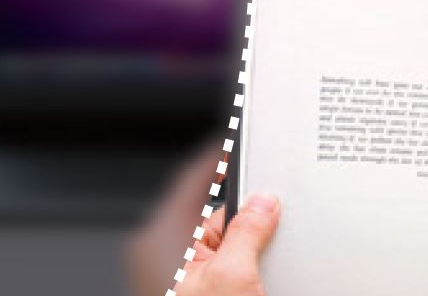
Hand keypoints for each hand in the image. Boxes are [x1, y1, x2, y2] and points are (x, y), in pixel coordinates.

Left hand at [127, 149, 281, 295]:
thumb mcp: (234, 274)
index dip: (218, 158)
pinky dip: (236, 260)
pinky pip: (216, 260)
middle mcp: (160, 252)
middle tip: (267, 216)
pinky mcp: (187, 287)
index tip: (238, 145)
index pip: (192, 179)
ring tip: (257, 261)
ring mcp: (172, 272)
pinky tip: (251, 275)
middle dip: (241, 212)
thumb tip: (262, 203)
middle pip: (209, 210)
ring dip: (242, 242)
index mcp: (161, 238)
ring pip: (216, 238)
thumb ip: (249, 230)